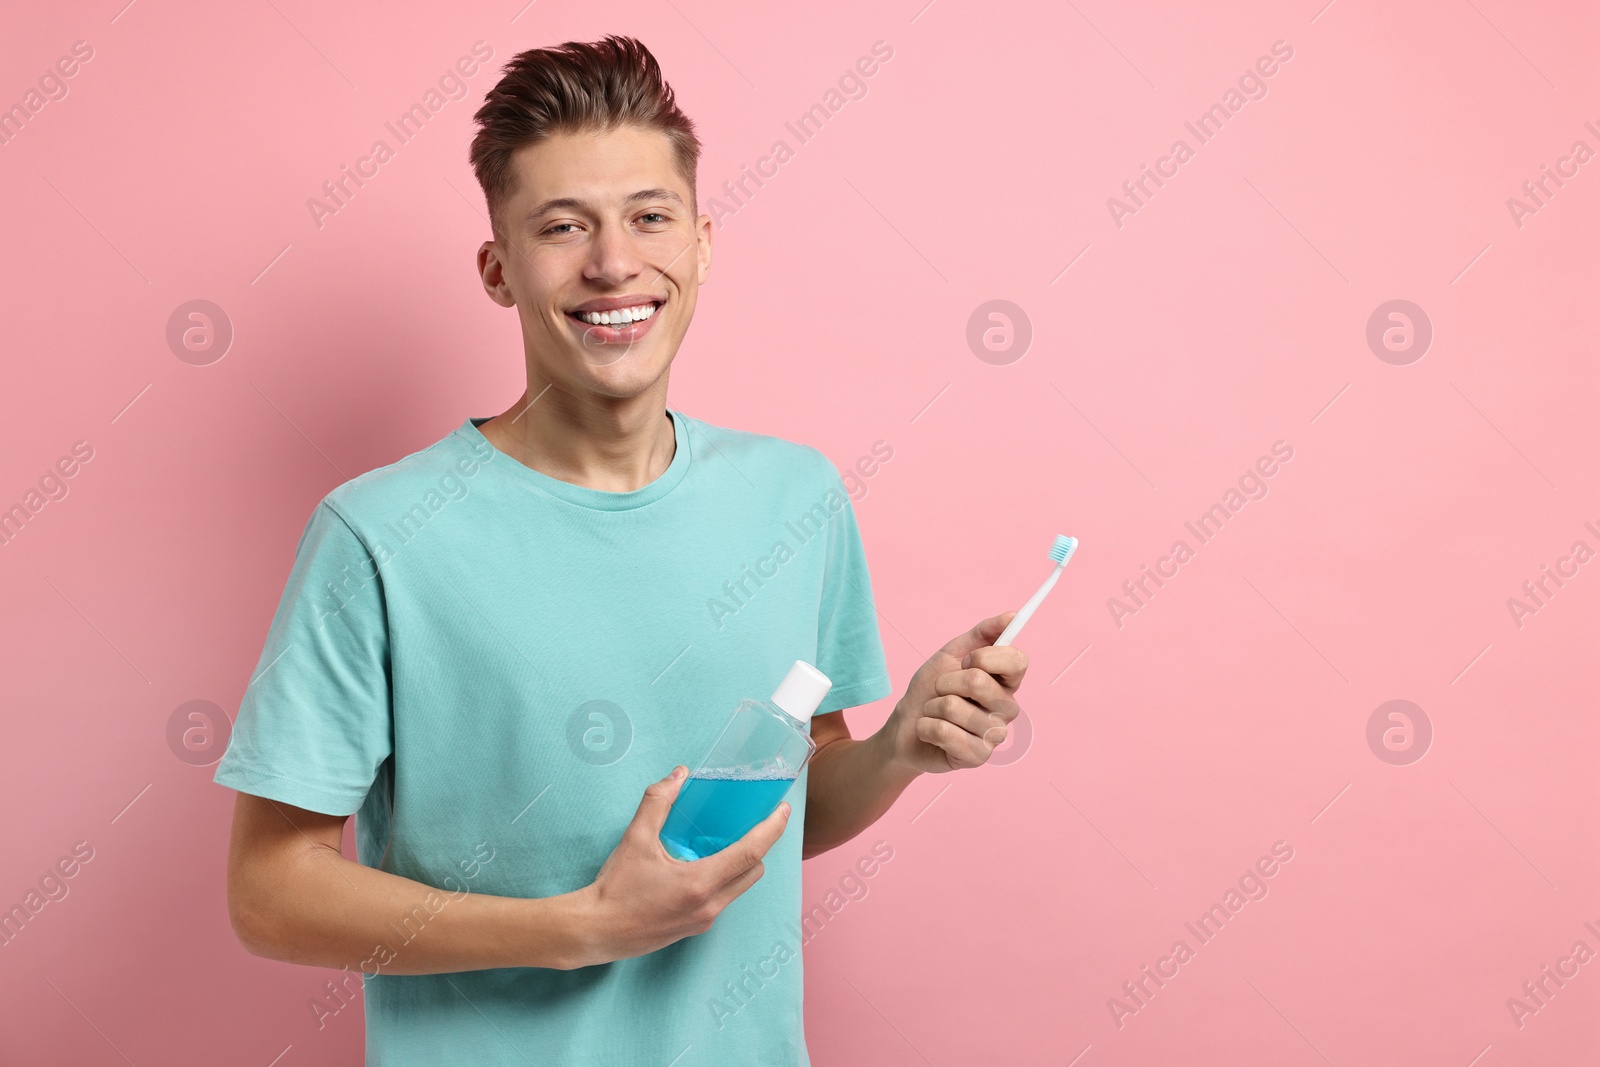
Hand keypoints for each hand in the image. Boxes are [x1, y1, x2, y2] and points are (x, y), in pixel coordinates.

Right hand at [572, 765, 790, 966]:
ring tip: (728, 840)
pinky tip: (704, 865)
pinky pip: (723, 899)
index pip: (751, 854)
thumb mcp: (635, 839)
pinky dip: (724, 879)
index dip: (771, 829)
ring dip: (742, 864)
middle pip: (753, 872)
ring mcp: (704, 920)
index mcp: (700, 883)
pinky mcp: (694, 929)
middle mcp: (710, 905)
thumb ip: (657, 802)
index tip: (783, 811)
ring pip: (739, 888)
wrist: (595, 931)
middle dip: (760, 845)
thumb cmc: (615, 888)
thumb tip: (678, 775)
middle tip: (756, 821)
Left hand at [883, 612, 1028, 774]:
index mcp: (1006, 683)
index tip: (967, 661)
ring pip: (953, 707)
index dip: (987, 657)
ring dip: (932, 707)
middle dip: (945, 681)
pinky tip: (932, 733)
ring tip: (934, 713)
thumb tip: (1014, 615)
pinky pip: (945, 732)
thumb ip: (983, 634)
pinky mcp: (977, 757)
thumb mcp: (951, 654)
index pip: (1018, 661)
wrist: (905, 727)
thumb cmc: (931, 690)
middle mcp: (1006, 709)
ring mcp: (994, 735)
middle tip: (941, 690)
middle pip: (978, 682)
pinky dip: (927, 727)